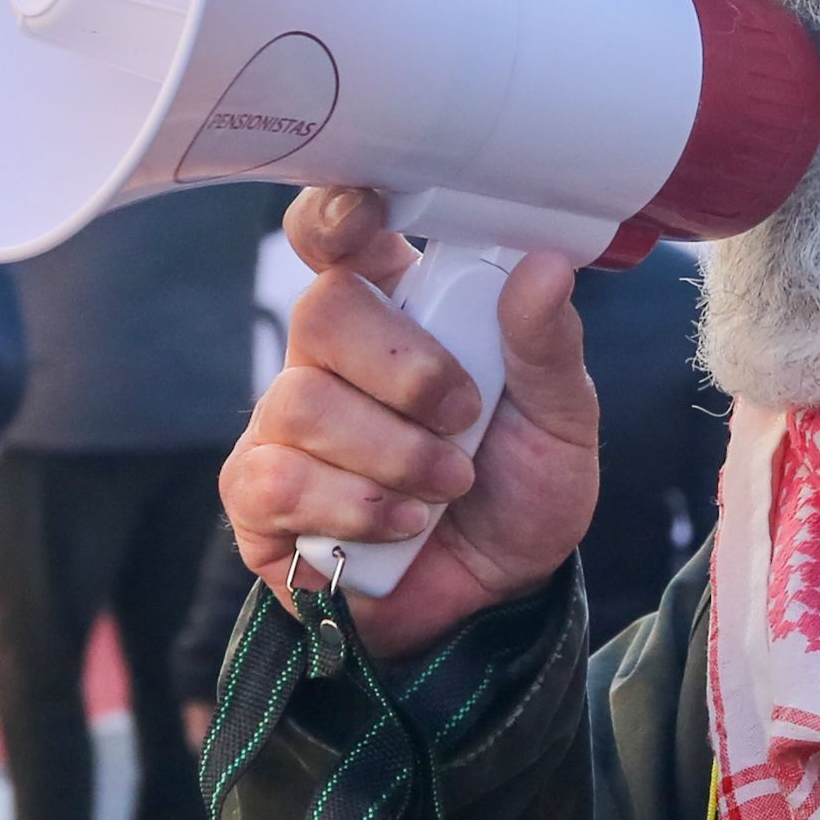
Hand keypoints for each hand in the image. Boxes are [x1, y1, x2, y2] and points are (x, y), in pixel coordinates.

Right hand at [223, 188, 600, 665]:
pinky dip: (350, 506)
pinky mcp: (259, 497)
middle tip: (462, 417)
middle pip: (322, 310)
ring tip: (446, 489)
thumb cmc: (518, 495)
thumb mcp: (561, 423)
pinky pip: (274, 481)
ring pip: (301, 403)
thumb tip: (544, 265)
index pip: (339, 235)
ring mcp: (285, 425)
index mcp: (401, 312)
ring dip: (392, 454)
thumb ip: (547, 347)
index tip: (368, 218)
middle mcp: (331, 357)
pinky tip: (399, 527)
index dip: (338, 215)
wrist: (496, 603)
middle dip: (402, 369)